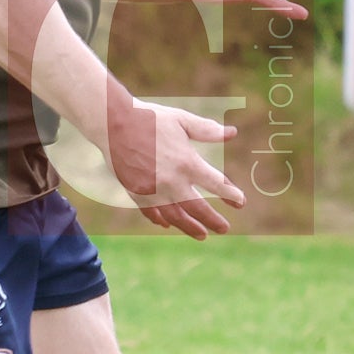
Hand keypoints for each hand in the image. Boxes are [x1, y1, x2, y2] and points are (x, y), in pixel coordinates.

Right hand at [108, 98, 244, 240]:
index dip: (231, 194)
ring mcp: (152, 190)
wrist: (113, 124)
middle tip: (224, 229)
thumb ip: (206, 130)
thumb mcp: (181, 120)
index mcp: (187, 163)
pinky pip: (151, 212)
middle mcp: (172, 182)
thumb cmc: (149, 118)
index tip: (240, 202)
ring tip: (201, 234)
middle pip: (198, 208)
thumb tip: (232, 133)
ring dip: (190, 227)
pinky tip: (167, 225)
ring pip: (175, 216)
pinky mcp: (136, 192)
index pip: (216, 184)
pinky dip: (160, 220)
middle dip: (212, 220)